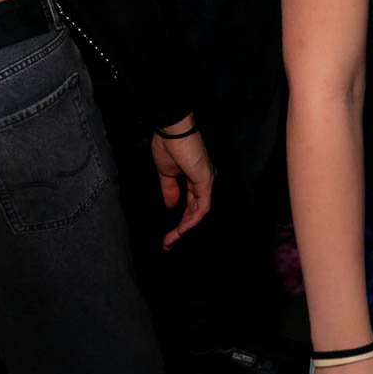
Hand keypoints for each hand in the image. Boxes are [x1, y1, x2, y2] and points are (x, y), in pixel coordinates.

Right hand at [149, 118, 215, 248]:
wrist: (172, 130)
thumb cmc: (168, 145)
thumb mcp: (166, 173)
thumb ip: (170, 190)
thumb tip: (171, 206)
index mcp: (195, 178)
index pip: (191, 204)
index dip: (180, 221)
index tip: (168, 235)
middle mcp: (204, 181)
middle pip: (196, 211)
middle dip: (182, 230)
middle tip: (168, 244)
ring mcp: (206, 181)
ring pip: (200, 212)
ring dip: (185, 228)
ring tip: (171, 241)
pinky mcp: (206, 181)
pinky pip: (202, 206)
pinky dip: (192, 220)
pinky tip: (182, 230)